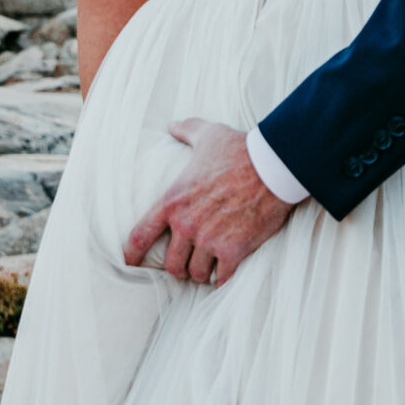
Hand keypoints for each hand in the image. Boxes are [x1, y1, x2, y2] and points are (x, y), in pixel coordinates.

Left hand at [121, 119, 294, 287]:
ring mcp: (209, 240)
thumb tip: (171, 126)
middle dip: (179, 265)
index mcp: (173, 200)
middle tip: (188, 261)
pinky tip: (226, 271)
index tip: (130, 263)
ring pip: (195, 273)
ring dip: (201, 272)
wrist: (274, 166)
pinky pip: (220, 278)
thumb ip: (186, 130)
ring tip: (208, 267)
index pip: (140, 235)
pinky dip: (222, 277)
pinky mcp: (233, 251)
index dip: (131, 254)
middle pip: (171, 264)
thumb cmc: (240, 150)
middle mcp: (186, 224)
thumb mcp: (208, 134)